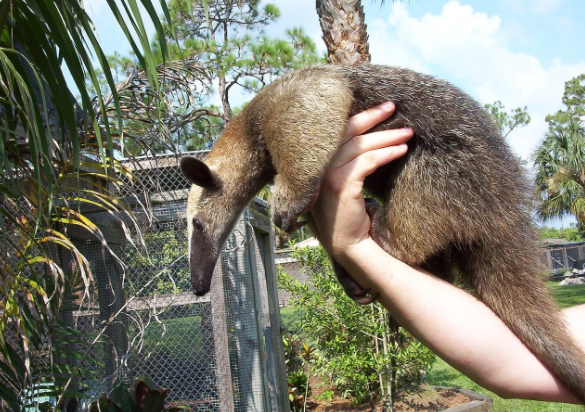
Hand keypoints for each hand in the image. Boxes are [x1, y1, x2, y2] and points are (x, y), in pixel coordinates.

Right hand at [312, 101, 412, 263]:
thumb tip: (373, 137)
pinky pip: (367, 161)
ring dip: (386, 136)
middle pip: (346, 133)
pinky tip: (401, 150)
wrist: (350, 246)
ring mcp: (325, 176)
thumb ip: (351, 162)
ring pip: (359, 146)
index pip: (337, 132)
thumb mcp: (347, 184)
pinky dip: (386, 153)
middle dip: (372, 117)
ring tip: (408, 132)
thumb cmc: (352, 216)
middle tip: (394, 107)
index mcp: (316, 165)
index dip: (360, 117)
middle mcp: (317, 168)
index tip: (382, 108)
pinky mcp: (339, 186)